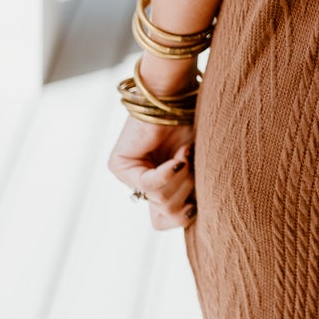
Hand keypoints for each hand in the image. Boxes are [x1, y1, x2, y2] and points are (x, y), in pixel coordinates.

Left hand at [107, 117, 196, 231]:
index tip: (196, 198)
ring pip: (160, 200)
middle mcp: (141, 185)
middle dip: (188, 190)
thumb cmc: (194, 127)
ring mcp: (128, 176)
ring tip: (185, 151)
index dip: (185, 214)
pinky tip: (179, 157)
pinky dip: (168, 173)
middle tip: (192, 162)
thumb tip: (191, 216)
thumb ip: (193, 194)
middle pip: (168, 213)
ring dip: (182, 176)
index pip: (166, 221)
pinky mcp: (118, 164)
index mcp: (160, 188)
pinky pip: (147, 185)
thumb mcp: (199, 169)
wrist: (179, 96)